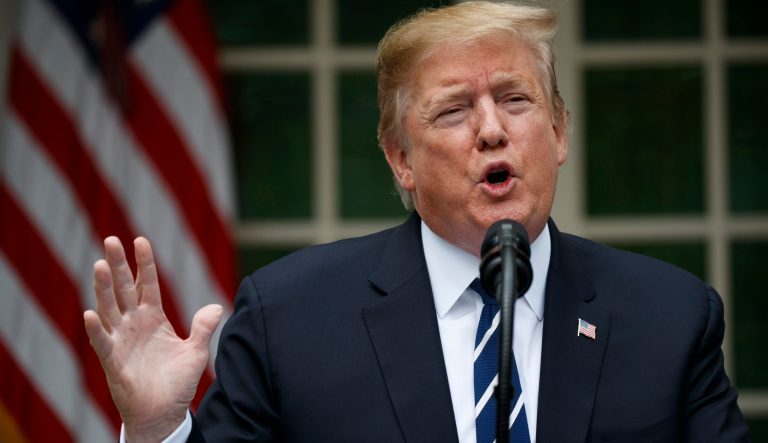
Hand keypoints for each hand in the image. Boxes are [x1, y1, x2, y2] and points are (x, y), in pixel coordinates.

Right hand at [83, 237, 222, 442]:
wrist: (164, 414)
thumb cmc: (176, 384)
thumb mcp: (195, 352)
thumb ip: (203, 328)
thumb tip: (216, 306)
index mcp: (153, 318)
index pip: (147, 284)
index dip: (144, 263)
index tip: (140, 240)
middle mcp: (133, 325)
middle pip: (124, 289)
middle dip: (117, 265)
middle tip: (110, 240)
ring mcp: (121, 341)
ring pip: (109, 309)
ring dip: (103, 289)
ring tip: (99, 265)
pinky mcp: (113, 362)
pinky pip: (102, 343)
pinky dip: (96, 330)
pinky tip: (90, 314)